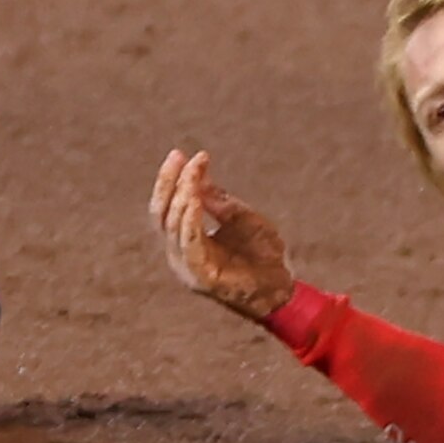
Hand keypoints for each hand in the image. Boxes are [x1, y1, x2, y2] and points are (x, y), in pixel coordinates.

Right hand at [149, 148, 293, 322]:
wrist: (282, 288)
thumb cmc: (262, 255)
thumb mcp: (241, 218)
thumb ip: (218, 200)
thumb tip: (199, 174)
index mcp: (185, 240)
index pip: (168, 207)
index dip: (170, 181)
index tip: (181, 154)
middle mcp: (180, 254)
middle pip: (161, 214)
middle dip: (169, 183)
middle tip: (180, 158)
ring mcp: (187, 267)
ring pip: (172, 227)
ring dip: (182, 196)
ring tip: (193, 174)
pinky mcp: (201, 277)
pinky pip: (190, 245)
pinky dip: (190, 221)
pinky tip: (195, 200)